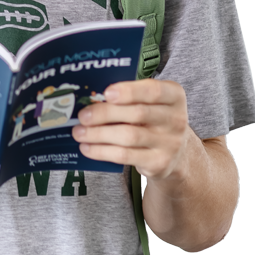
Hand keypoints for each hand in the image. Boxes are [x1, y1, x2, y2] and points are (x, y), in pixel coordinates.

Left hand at [72, 79, 190, 179]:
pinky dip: (102, 151)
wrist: (176, 152)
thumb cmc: (153, 117)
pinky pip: (125, 156)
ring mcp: (169, 143)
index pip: (153, 90)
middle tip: (82, 115)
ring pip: (128, 136)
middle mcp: (176, 119)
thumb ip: (128, 95)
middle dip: (105, 113)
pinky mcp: (158, 163)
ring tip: (79, 132)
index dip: (129, 91)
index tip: (106, 93)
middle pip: (137, 114)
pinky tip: (87, 147)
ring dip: (98, 134)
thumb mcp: (149, 101)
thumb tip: (90, 97)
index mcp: (174, 96)